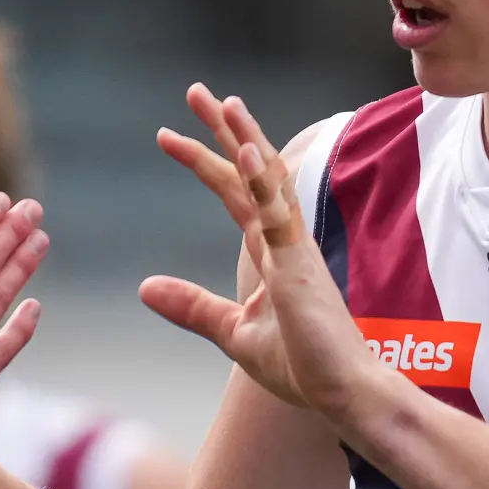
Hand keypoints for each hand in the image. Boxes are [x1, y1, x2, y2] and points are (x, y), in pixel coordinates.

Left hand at [140, 85, 382, 420]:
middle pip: (251, 171)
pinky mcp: (299, 266)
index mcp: (273, 252)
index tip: (168, 135)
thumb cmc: (302, 367)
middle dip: (223, 130)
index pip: (235, 194)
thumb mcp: (234, 333)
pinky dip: (259, 180)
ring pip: (268, 180)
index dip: (205, 162)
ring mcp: (295, 248)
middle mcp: (286, 240)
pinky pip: (277, 213)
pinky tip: (240, 151)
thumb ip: (193, 306)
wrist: (343, 396)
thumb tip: (145, 287)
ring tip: (220, 100)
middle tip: (195, 92)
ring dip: (243, 137)